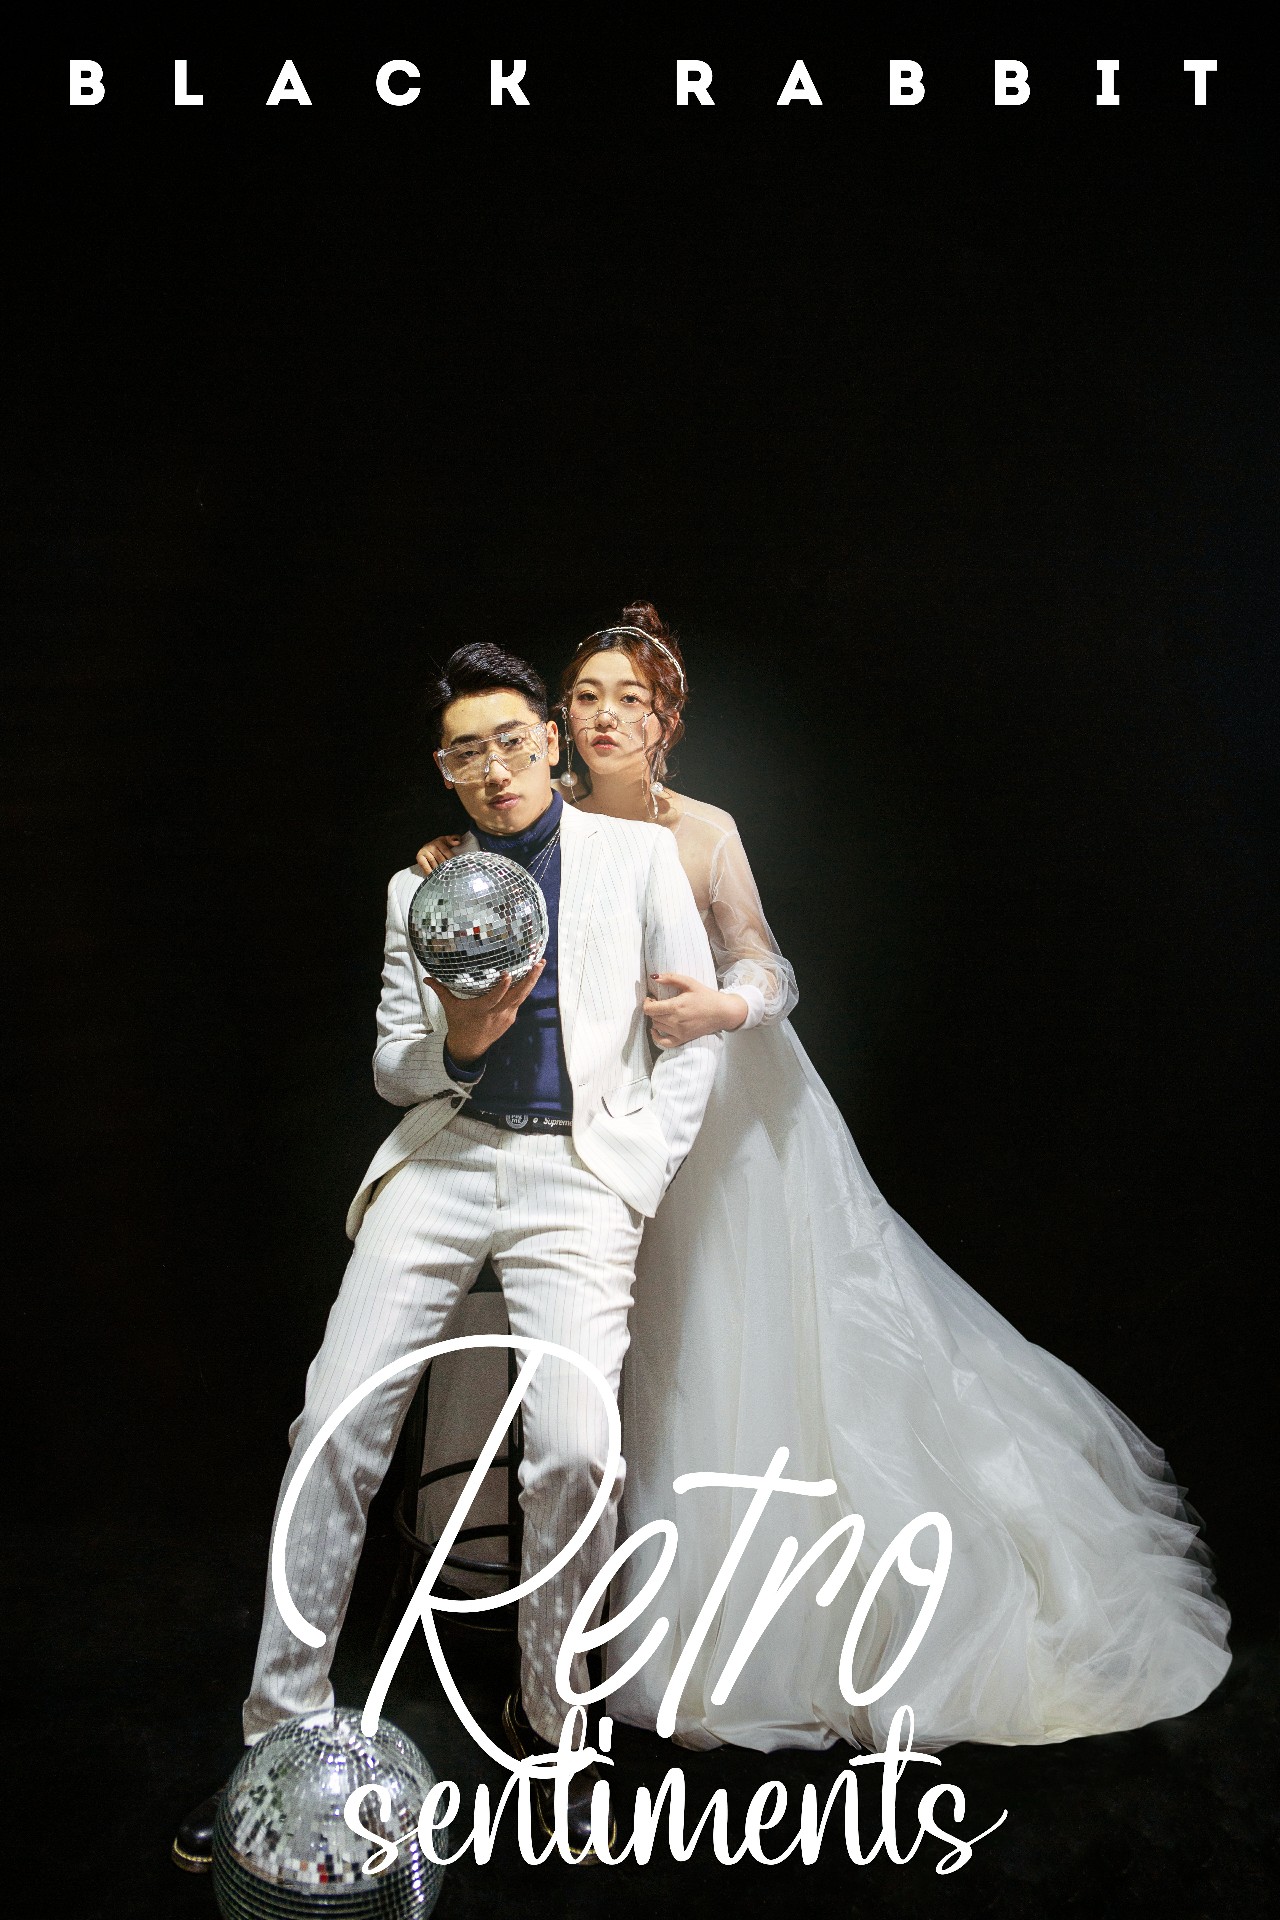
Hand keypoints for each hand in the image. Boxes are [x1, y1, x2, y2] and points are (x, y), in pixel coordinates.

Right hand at [417, 834, 463, 876]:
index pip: (446, 852)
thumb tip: (458, 842)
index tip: (456, 867)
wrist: (427, 847)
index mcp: (439, 842)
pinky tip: (434, 878)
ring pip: (434, 864)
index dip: (452, 860)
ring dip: (440, 872)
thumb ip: (454, 839)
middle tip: (452, 875)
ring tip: (445, 878)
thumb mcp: (447, 841)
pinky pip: (425, 867)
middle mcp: (431, 846)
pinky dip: (429, 872)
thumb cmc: (440, 846)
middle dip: (447, 868)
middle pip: (441, 859)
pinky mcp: (419, 857)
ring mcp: (424, 851)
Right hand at [425, 962, 545, 1062]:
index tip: (508, 974)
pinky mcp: (511, 1018)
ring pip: (522, 997)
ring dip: (532, 981)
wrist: (469, 1047)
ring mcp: (506, 1016)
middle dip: (529, 979)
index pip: (494, 998)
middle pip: (516, 996)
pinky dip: (526, 988)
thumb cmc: (459, 1024)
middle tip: (538, 963)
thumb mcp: (450, 1007)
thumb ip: (440, 990)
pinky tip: (532, 975)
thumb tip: (426, 977)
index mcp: (481, 1010)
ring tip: (540, 965)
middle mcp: (496, 1013)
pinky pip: (520, 1001)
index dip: (502, 987)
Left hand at [643, 973, 747, 1047]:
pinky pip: (664, 1043)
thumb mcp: (689, 982)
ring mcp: (679, 1032)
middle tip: (658, 1002)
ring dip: (656, 1019)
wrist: (722, 1012)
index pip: (649, 1009)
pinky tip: (656, 1030)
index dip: (646, 1002)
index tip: (651, 998)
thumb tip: (653, 977)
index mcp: (675, 1006)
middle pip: (652, 1017)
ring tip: (662, 1012)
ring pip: (657, 1027)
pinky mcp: (683, 1039)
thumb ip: (671, 978)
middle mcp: (675, 1021)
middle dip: (652, 1009)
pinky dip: (656, 1038)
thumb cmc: (706, 996)